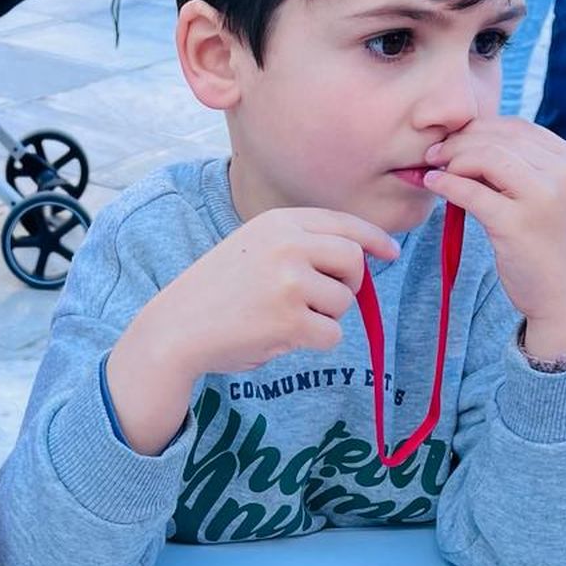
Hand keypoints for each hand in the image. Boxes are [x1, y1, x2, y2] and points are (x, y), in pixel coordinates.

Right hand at [105, 207, 399, 453]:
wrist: (175, 328)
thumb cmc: (216, 294)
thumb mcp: (253, 249)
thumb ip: (299, 245)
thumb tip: (362, 258)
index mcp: (277, 222)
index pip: (343, 224)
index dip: (373, 239)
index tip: (390, 252)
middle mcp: (286, 244)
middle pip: (353, 259)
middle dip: (352, 283)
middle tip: (328, 301)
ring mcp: (289, 281)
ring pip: (343, 301)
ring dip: (324, 318)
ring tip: (286, 321)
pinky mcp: (289, 320)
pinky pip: (331, 334)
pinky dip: (314, 343)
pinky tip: (281, 338)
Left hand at [424, 118, 565, 359]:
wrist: (564, 298)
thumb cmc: (546, 247)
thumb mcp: (545, 197)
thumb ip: (520, 169)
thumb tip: (468, 143)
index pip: (517, 127)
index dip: (478, 128)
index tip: (452, 140)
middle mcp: (563, 173)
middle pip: (499, 138)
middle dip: (459, 141)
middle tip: (433, 152)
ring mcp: (543, 197)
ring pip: (485, 157)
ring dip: (452, 159)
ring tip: (433, 168)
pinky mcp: (517, 224)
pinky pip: (471, 192)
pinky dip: (446, 184)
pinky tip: (433, 183)